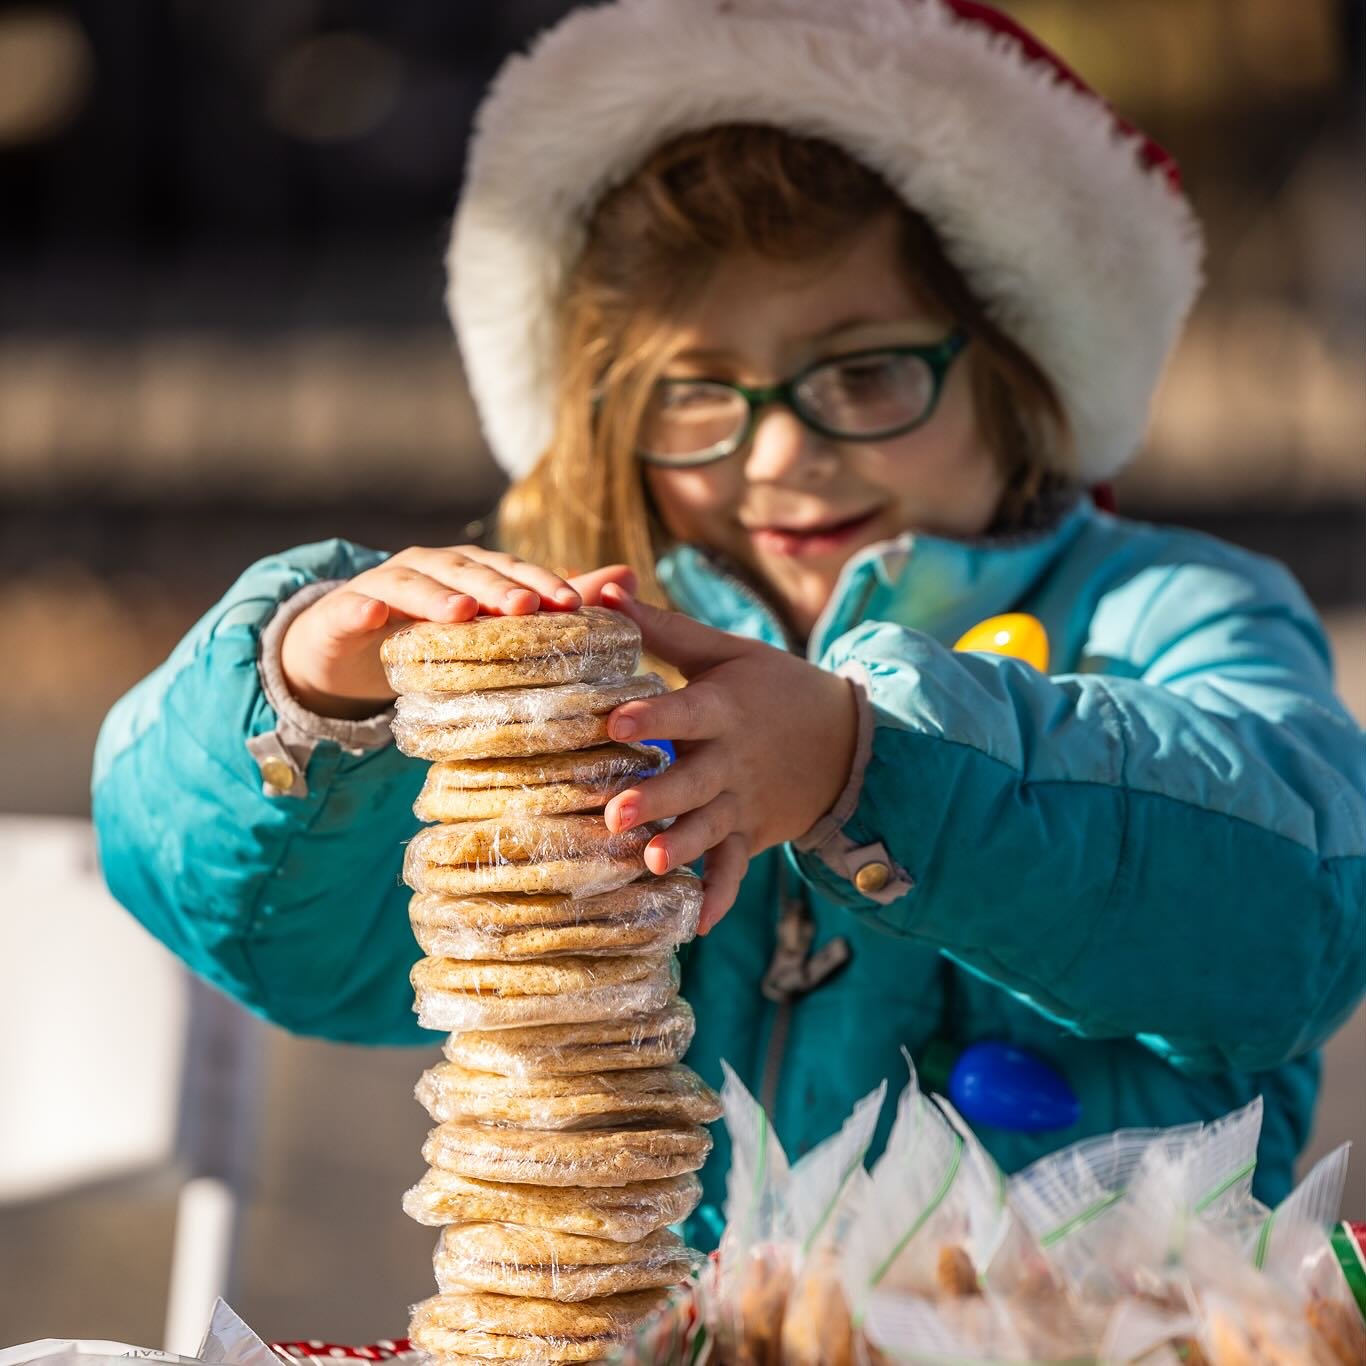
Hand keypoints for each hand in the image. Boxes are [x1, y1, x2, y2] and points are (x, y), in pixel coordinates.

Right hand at [280, 548, 637, 718]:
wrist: (343, 646)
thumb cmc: (428, 635)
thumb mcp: (485, 626)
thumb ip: (551, 601)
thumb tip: (628, 576)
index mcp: (470, 571)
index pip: (510, 571)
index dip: (539, 583)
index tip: (574, 604)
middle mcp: (430, 568)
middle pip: (467, 571)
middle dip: (498, 587)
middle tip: (527, 607)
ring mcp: (383, 585)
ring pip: (413, 583)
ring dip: (437, 595)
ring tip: (462, 613)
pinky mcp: (342, 612)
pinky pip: (353, 608)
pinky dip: (362, 608)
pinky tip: (374, 616)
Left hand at [600, 584, 857, 931]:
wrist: (844, 739)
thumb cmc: (770, 687)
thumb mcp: (726, 652)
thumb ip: (664, 629)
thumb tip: (601, 588)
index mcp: (725, 708)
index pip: (687, 710)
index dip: (654, 715)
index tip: (614, 720)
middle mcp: (734, 760)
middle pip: (693, 781)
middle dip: (657, 798)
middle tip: (615, 812)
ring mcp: (744, 803)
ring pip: (711, 830)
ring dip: (683, 848)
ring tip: (653, 865)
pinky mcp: (751, 835)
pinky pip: (736, 869)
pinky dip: (721, 897)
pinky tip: (695, 925)